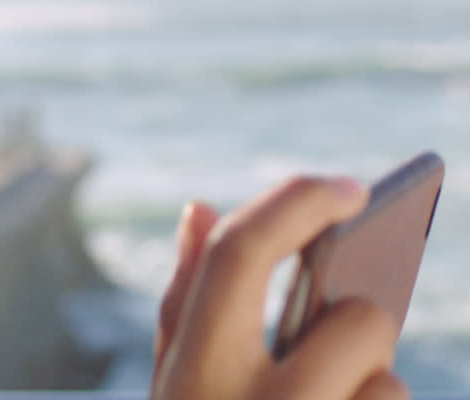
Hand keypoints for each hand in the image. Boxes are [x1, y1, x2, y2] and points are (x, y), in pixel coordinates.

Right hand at [151, 177, 410, 399]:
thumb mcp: (177, 379)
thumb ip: (184, 298)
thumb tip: (200, 209)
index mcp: (198, 371)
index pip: (241, 253)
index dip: (296, 203)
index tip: (347, 188)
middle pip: (356, 319)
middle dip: (353, 326)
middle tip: (330, 349)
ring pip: (389, 376)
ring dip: (367, 382)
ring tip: (326, 398)